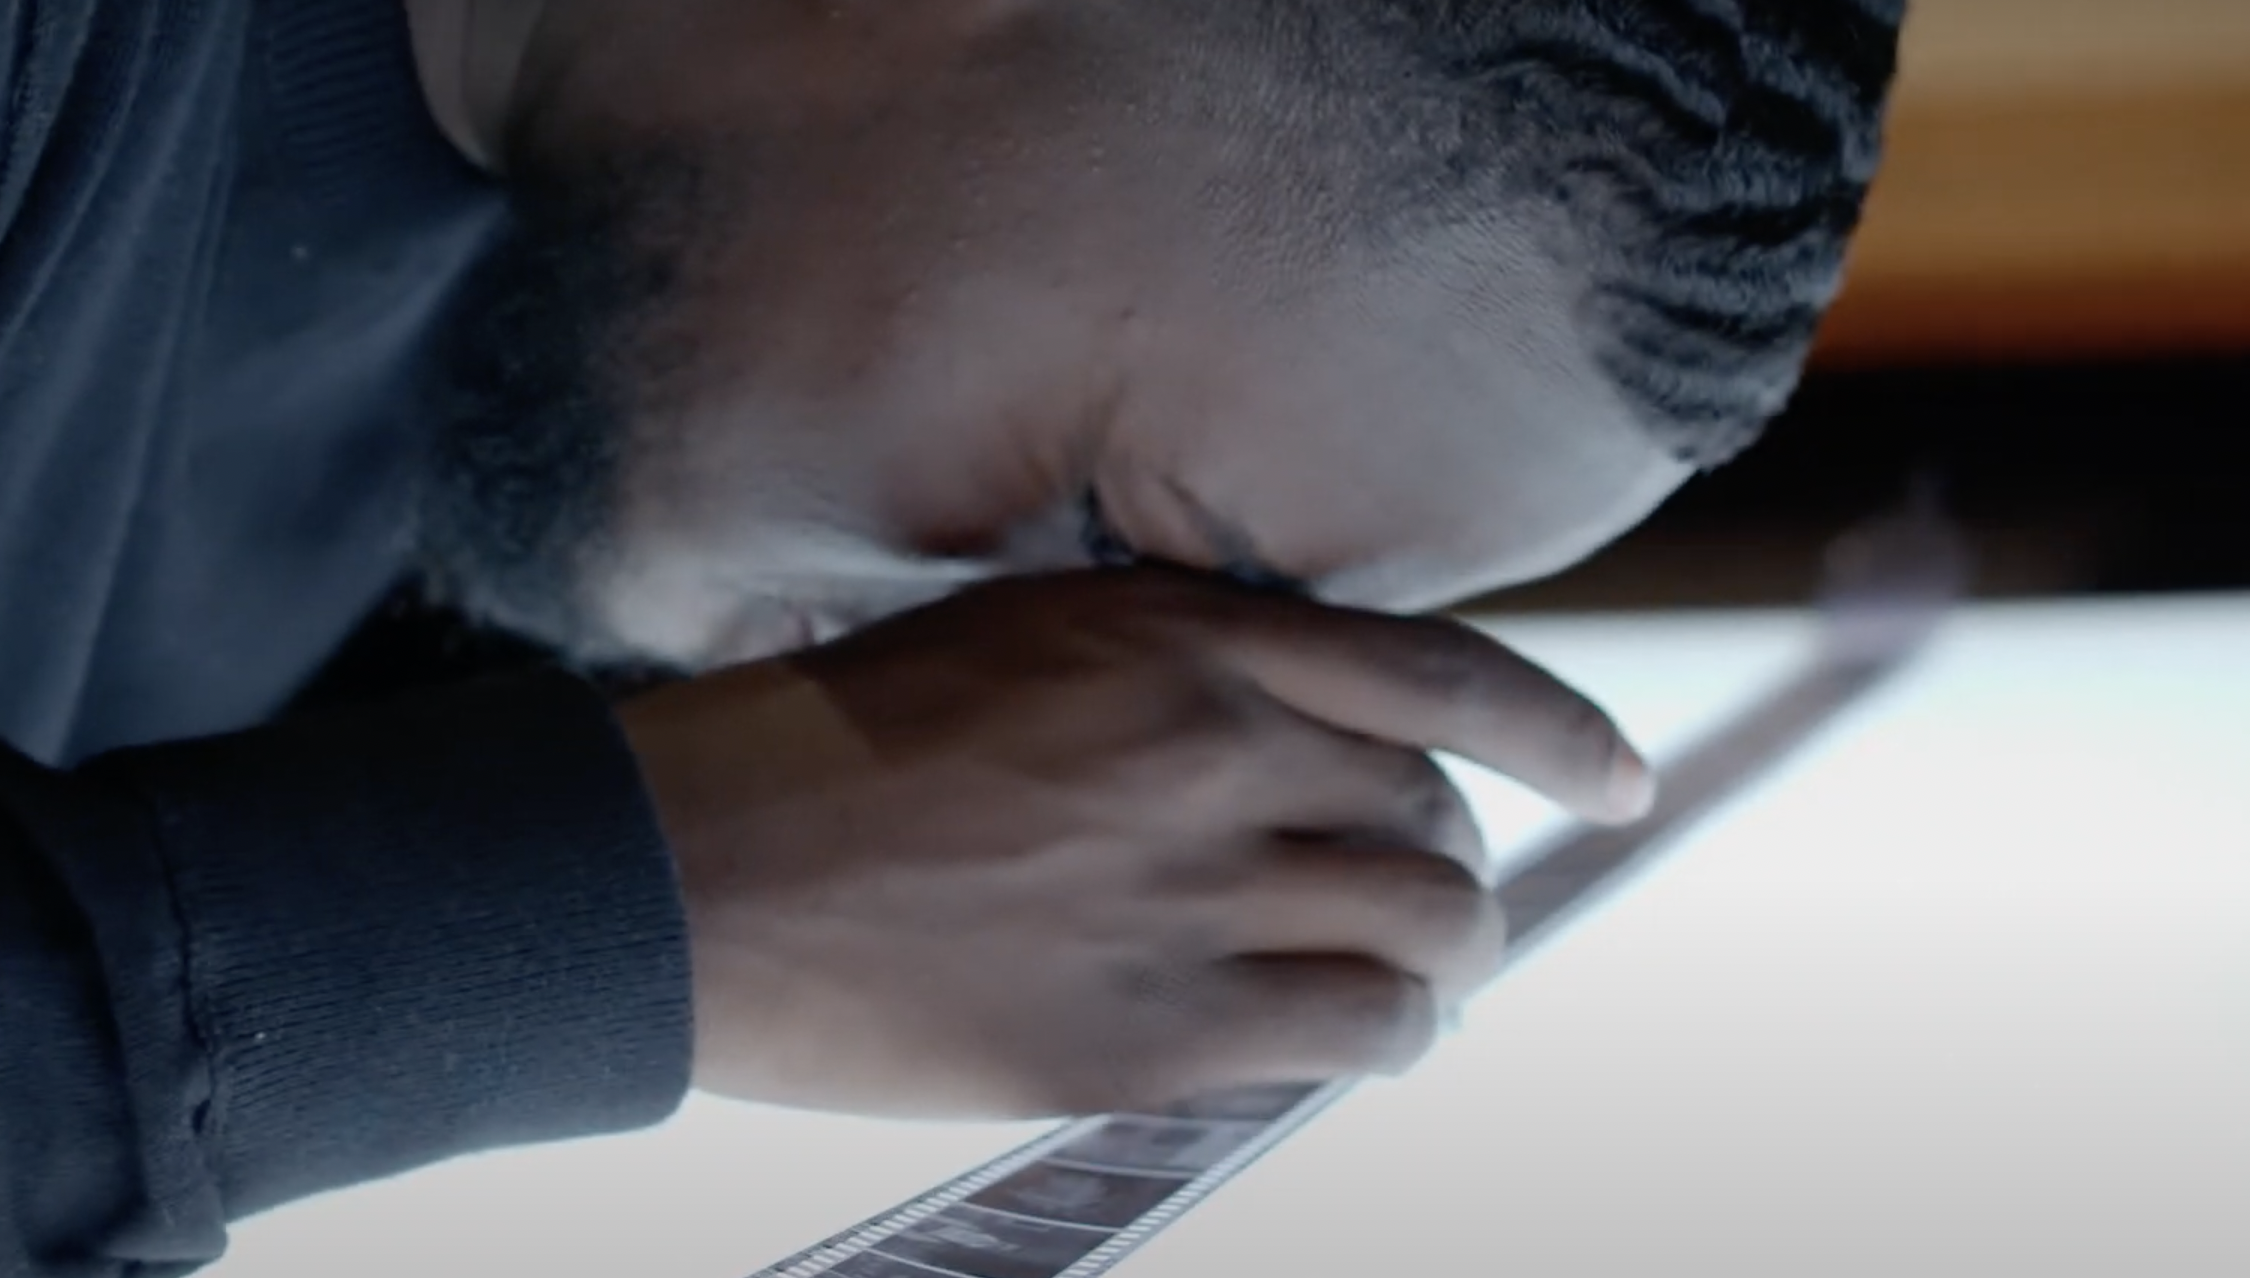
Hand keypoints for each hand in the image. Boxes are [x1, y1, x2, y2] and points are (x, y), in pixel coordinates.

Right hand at [620, 568, 1652, 1119]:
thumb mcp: (1018, 638)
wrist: (686, 871)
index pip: (1445, 676)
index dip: (1561, 734)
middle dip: (1451, 866)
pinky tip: (1355, 1037)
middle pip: (1435, 821)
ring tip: (1405, 985)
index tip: (1617, 783)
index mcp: (1178, 635)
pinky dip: (1385, 1037)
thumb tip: (1304, 736)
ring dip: (1438, 966)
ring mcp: (1184, 894)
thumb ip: (1174, 667)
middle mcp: (1209, 750)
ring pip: (1423, 935)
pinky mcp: (1145, 1034)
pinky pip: (1353, 1034)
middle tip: (1419, 901)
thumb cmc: (829, 747)